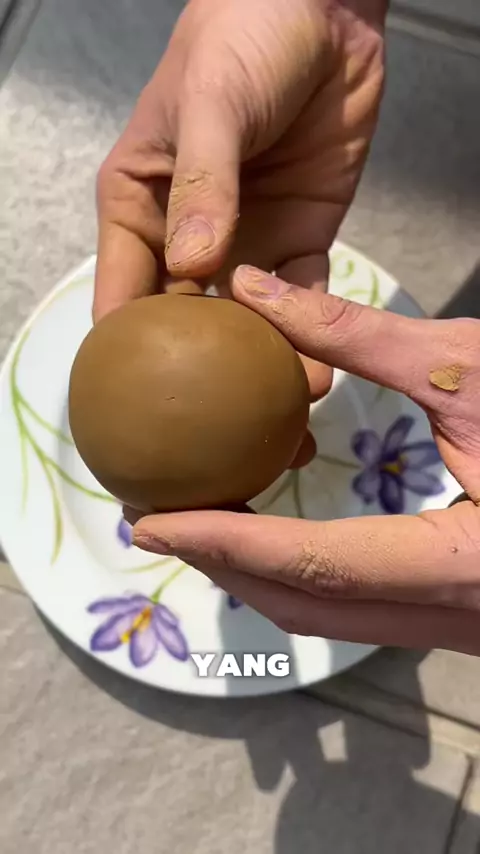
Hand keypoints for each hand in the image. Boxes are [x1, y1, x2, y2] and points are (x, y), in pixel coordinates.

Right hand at [94, 0, 385, 404]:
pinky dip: (305, 339)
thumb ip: (202, 184)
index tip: (134, 419)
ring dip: (256, 376)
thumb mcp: (209, 106)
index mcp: (140, 209)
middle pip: (184, 330)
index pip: (123, 297)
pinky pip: (300, 301)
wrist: (326, 10)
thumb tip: (193, 265)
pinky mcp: (301, 241)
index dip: (124, 361)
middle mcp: (186, 238)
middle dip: (194, 389)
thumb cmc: (242, 38)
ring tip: (270, 432)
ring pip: (245, 327)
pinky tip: (312, 377)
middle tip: (210, 448)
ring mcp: (246, 244)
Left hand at [128, 265, 479, 656]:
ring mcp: (459, 621)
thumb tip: (256, 291)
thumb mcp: (471, 365)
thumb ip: (358, 336)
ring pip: (331, 615)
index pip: (314, 565)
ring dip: (257, 572)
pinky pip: (358, 604)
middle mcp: (458, 616)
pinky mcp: (456, 607)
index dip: (224, 543)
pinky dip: (303, 572)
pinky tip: (270, 531)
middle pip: (309, 605)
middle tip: (158, 519)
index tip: (152, 518)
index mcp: (465, 567)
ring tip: (201, 522)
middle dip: (224, 565)